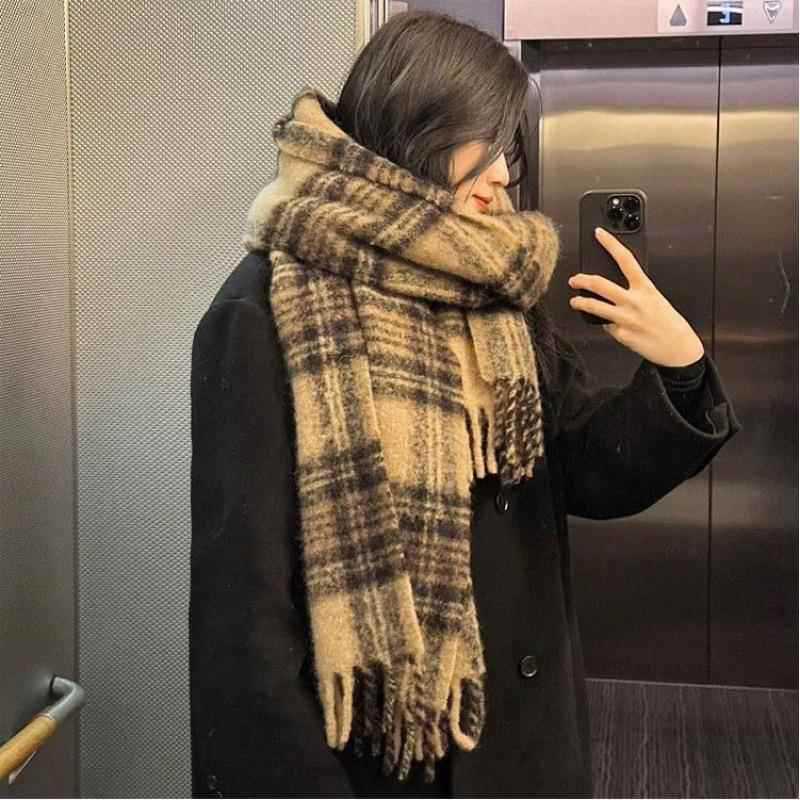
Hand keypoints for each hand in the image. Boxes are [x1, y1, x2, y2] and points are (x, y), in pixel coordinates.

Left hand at [567, 227, 704, 367]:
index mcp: (645, 288)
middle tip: (574, 279)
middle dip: (582, 280)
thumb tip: (611, 291)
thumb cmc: (668, 322)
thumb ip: (634, 292)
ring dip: (580, 303)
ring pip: (594, 307)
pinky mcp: (621, 334)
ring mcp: (626, 319)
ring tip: (575, 301)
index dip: (610, 244)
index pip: (625, 259)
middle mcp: (634, 301)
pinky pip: (605, 326)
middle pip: (600, 284)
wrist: (678, 347)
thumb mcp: (654, 299)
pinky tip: (608, 324)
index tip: (599, 233)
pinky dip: (604, 324)